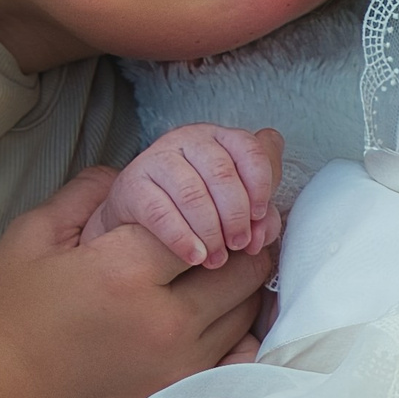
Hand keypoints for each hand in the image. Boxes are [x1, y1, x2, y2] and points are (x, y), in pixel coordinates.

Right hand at [0, 169, 275, 397]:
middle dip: (244, 242)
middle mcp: (165, 320)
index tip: (211, 205)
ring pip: (249, 309)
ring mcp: (181, 366)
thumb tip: (124, 170)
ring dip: (244, 287)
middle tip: (235, 234)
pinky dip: (244, 332)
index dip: (212, 207)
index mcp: (124, 272)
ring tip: (224, 274)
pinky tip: (225, 320)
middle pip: (245, 264)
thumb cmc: (2, 328)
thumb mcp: (27, 241)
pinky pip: (244, 356)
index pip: (205, 220)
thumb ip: (83, 196)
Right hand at [82, 124, 283, 268]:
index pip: (250, 150)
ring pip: (192, 193)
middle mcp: (190, 141)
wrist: (138, 217)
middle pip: (222, 173)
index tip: (260, 217)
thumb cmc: (197, 209)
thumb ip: (259, 214)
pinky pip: (160, 212)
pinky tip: (194, 256)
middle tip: (239, 245)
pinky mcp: (131, 183)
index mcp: (222, 139)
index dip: (260, 186)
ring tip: (217, 258)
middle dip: (236, 215)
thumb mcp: (234, 205)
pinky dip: (182, 238)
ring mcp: (157, 158)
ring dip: (210, 231)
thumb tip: (267, 231)